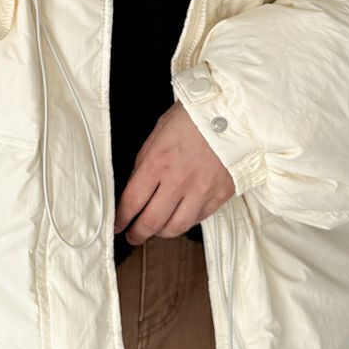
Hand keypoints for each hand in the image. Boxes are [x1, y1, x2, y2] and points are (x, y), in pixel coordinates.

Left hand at [114, 100, 235, 246]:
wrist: (231, 112)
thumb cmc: (193, 116)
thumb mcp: (158, 131)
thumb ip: (146, 159)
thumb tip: (136, 184)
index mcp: (158, 162)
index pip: (132, 202)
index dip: (121, 219)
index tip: (118, 224)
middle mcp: (178, 181)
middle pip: (152, 222)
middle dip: (138, 233)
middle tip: (133, 236)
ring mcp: (201, 190)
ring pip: (176, 227)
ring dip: (162, 232)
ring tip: (157, 229)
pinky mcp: (220, 195)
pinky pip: (199, 219)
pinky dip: (186, 221)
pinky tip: (180, 216)